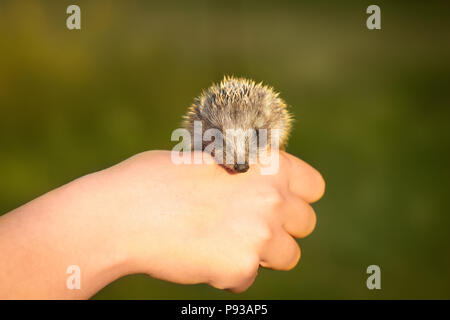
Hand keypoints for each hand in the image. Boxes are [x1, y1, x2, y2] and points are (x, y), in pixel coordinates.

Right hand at [101, 150, 324, 291]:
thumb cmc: (154, 180)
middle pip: (305, 224)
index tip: (279, 201)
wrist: (119, 214)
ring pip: (286, 256)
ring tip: (222, 240)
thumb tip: (261, 186)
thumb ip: (244, 174)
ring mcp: (259, 236)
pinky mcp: (239, 269)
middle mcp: (272, 199)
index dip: (297, 194)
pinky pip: (248, 278)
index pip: (313, 187)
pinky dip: (228, 272)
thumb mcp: (207, 161)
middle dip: (281, 226)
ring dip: (262, 253)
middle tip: (247, 224)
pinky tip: (199, 255)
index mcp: (266, 165)